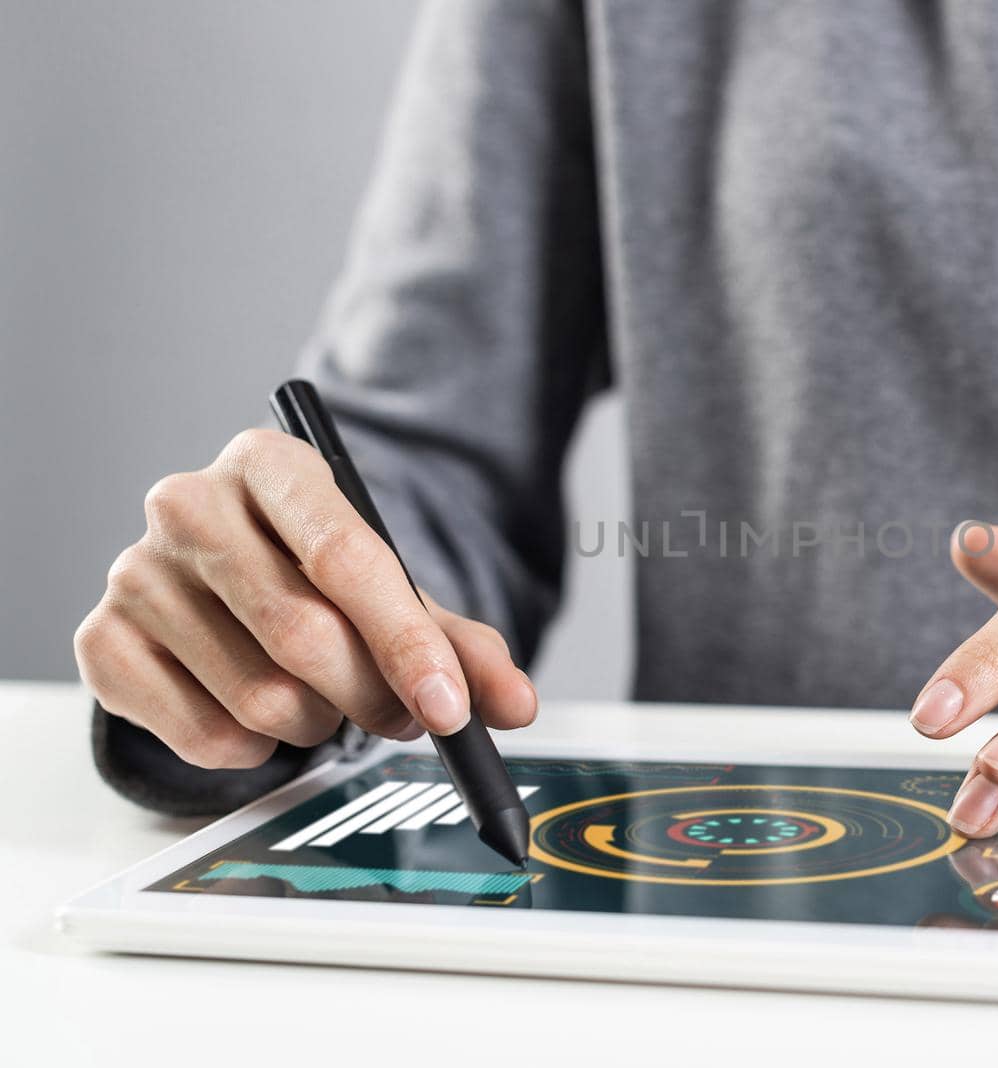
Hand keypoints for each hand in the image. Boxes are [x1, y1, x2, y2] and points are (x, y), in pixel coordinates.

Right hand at [74, 429, 535, 768]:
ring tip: (322, 703)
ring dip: (316, 725)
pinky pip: (204, 734)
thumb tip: (516, 704)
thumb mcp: (394, 594)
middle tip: (403, 716)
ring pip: (259, 697)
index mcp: (272, 464)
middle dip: (373, 696)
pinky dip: (253, 751)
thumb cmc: (313, 579)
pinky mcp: (101, 641)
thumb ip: (463, 646)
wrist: (214, 588)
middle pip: (305, 633)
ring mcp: (135, 571)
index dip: (406, 643)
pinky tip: (256, 715)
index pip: (347, 556)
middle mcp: (191, 503)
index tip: (450, 709)